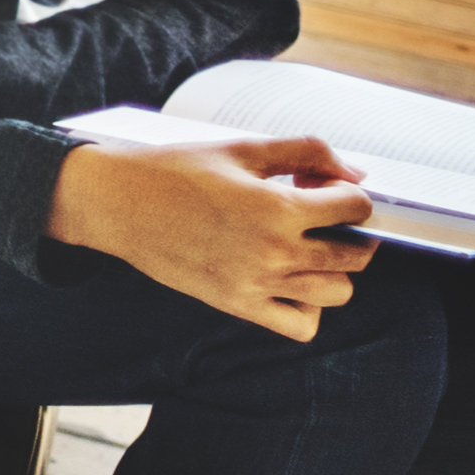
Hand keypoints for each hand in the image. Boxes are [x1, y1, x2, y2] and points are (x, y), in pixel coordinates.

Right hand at [50, 132, 379, 340]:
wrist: (118, 203)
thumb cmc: (175, 170)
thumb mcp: (241, 148)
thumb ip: (305, 153)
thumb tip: (355, 174)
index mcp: (278, 207)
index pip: (356, 207)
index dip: (347, 193)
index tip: (321, 188)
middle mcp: (275, 251)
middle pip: (356, 254)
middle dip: (348, 231)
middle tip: (316, 215)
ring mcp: (258, 283)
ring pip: (338, 292)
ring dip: (333, 269)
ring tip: (306, 249)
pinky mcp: (239, 304)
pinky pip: (302, 325)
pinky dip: (308, 309)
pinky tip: (290, 281)